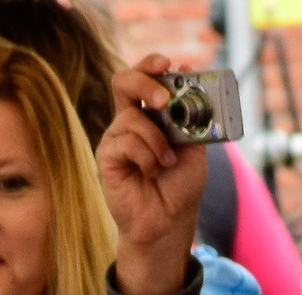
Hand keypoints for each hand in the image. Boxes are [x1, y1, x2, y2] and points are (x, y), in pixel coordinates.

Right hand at [98, 54, 209, 294]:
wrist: (169, 222)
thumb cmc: (180, 186)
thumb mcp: (195, 146)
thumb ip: (191, 114)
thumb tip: (189, 71)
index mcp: (150, 116)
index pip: (142, 78)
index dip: (150, 65)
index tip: (168, 64)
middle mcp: (129, 123)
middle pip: (124, 82)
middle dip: (145, 84)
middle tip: (163, 100)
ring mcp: (115, 139)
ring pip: (132, 119)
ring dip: (157, 141)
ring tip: (166, 163)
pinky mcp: (106, 157)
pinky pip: (126, 142)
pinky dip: (146, 156)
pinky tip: (150, 172)